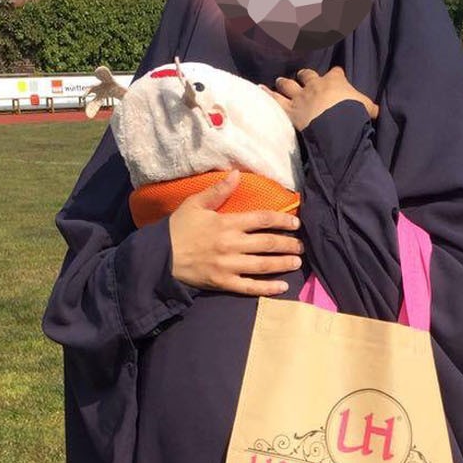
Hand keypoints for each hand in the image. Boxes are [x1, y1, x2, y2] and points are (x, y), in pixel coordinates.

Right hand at [168, 169, 303, 293]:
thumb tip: (236, 174)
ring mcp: (228, 266)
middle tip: (302, 245)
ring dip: (283, 264)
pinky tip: (282, 288)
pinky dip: (267, 288)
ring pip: (263, 265)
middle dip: (288, 244)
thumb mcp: (195, 203)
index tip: (296, 223)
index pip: (262, 219)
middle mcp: (232, 244)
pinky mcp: (223, 283)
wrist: (160, 257)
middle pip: (267, 243)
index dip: (282, 220)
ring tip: (297, 263)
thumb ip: (217, 190)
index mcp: (227, 223)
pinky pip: (249, 287)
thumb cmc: (177, 228)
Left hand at [259, 66, 379, 130]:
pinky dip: (267, 94)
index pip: (336, 73)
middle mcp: (315, 84)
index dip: (336, 75)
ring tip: (279, 81)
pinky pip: (276, 100)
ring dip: (284, 82)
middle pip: (307, 74)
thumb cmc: (353, 114)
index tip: (336, 75)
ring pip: (289, 85)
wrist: (337, 124)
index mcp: (335, 81)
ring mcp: (301, 96)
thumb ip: (369, 108)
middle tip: (302, 75)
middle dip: (305, 75)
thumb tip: (377, 111)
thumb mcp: (367, 109)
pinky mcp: (290, 110)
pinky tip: (260, 88)